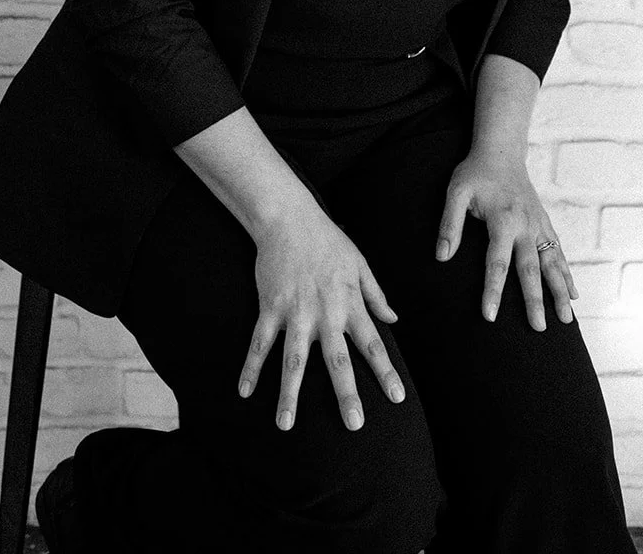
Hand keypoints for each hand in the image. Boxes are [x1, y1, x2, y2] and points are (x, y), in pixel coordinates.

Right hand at [238, 200, 405, 431]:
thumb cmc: (328, 240)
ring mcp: (295, 312)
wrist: (289, 218)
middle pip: (337, 360)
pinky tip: (245, 392)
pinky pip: (259, 343)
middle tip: (354, 425)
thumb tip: (393, 319)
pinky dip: (251, 367)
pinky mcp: (270, 307)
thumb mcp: (360, 263)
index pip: (373, 344)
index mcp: (349, 303)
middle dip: (346, 393)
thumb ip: (376, 294)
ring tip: (286, 425)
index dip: (385, 372)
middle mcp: (325, 313)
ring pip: (293, 361)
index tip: (397, 398)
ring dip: (290, 394)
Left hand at [435, 148, 577, 330]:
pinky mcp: (545, 224)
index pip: (497, 261)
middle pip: (530, 268)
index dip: (493, 290)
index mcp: (503, 219)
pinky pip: (559, 253)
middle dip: (535, 300)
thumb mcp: (456, 192)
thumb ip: (449, 224)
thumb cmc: (475, 173)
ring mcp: (539, 225)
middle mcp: (525, 225)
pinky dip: (567, 274)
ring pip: (553, 263)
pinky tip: (573, 295)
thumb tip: (441, 257)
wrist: (501, 151)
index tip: (490, 316)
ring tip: (566, 320)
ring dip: (560, 291)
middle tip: (539, 329)